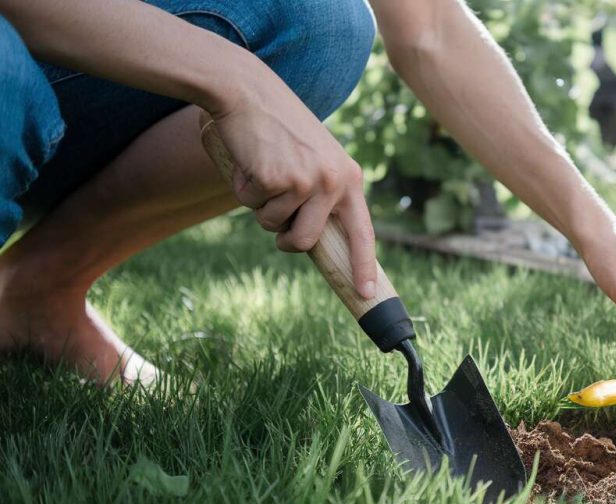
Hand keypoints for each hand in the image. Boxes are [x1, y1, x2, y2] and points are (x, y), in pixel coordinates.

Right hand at [208, 66, 376, 297]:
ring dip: (260, 206)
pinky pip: (252, 206)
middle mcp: (334, 181)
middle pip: (304, 242)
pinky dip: (243, 189)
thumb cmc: (280, 128)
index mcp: (350, 178)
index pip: (362, 232)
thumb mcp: (316, 158)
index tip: (367, 293)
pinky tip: (250, 160)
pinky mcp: (276, 179)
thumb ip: (322, 194)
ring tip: (264, 170)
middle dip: (282, 237)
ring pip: (273, 226)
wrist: (249, 91)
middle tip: (274, 209)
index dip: (363, 266)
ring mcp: (306, 181)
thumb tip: (314, 238)